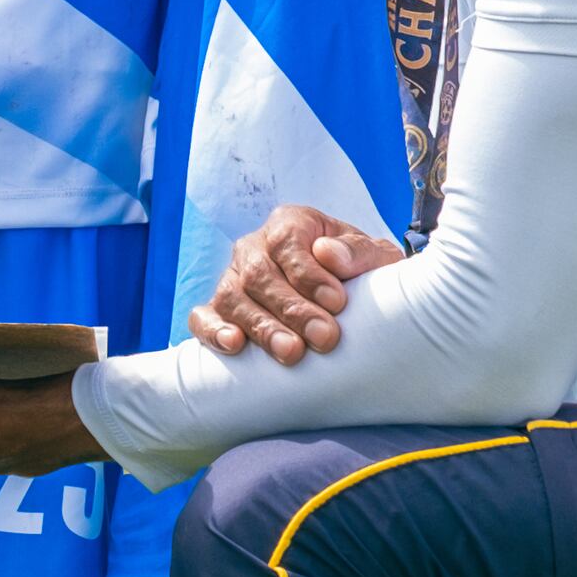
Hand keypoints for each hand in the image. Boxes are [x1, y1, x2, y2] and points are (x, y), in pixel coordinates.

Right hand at [190, 204, 405, 365]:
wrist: (349, 300)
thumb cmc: (360, 275)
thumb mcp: (374, 258)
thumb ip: (359, 252)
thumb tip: (329, 254)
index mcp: (290, 224)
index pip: (287, 242)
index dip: (309, 274)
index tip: (338, 302)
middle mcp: (255, 248)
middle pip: (259, 274)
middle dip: (293, 309)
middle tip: (325, 337)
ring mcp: (232, 279)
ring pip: (232, 297)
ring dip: (261, 326)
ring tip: (291, 352)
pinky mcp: (219, 311)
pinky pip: (202, 317)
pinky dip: (212, 330)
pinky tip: (233, 345)